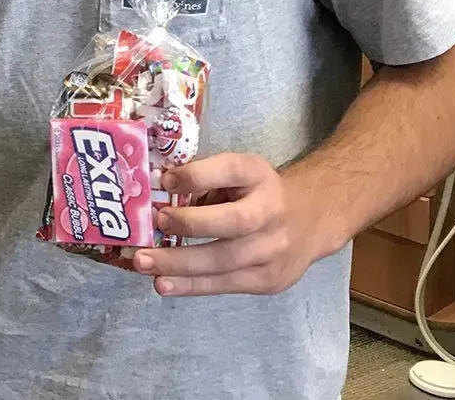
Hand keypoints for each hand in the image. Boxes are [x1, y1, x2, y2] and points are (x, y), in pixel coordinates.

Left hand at [130, 153, 335, 297]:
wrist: (310, 221)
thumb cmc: (257, 194)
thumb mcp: (238, 173)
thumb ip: (204, 179)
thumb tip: (159, 192)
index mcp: (258, 175)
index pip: (231, 170)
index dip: (198, 175)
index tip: (166, 181)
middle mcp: (271, 212)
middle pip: (232, 222)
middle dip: (188, 225)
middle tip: (153, 225)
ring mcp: (273, 251)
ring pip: (225, 261)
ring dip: (180, 265)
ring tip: (144, 264)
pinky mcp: (268, 281)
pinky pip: (225, 284)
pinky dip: (191, 285)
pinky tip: (164, 284)